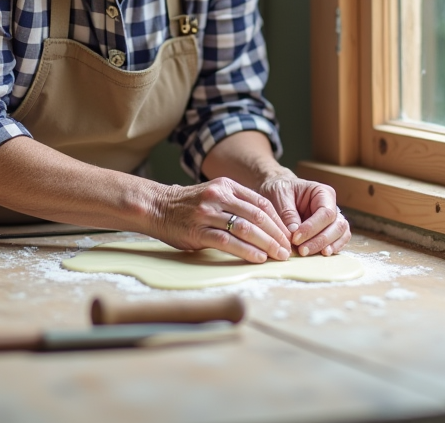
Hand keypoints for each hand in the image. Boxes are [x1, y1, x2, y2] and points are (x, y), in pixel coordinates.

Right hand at [152, 178, 291, 263]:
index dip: (279, 220)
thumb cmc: (188, 206)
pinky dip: (246, 251)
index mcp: (227, 186)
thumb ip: (236, 204)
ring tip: (278, 256)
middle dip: (277, 234)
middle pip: (258, 216)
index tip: (288, 235)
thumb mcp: (214, 194)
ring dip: (266, 244)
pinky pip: (228, 241)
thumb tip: (265, 224)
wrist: (156, 206)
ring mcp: (207, 213)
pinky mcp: (198, 231)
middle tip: (287, 249)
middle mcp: (219, 196)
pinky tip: (258, 258)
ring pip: (246, 228)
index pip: (262, 203)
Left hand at [258, 175, 351, 256]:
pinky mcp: (330, 231)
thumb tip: (294, 232)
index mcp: (322, 193)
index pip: (325, 213)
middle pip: (337, 225)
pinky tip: (320, 254)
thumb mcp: (280, 196)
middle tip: (301, 250)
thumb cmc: (280, 190)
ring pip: (341, 234)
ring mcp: (333, 220)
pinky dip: (332, 248)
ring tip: (310, 253)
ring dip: (326, 246)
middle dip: (319, 240)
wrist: (276, 192)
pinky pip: (338, 241)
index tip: (296, 238)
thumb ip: (288, 214)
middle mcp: (331, 206)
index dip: (312, 228)